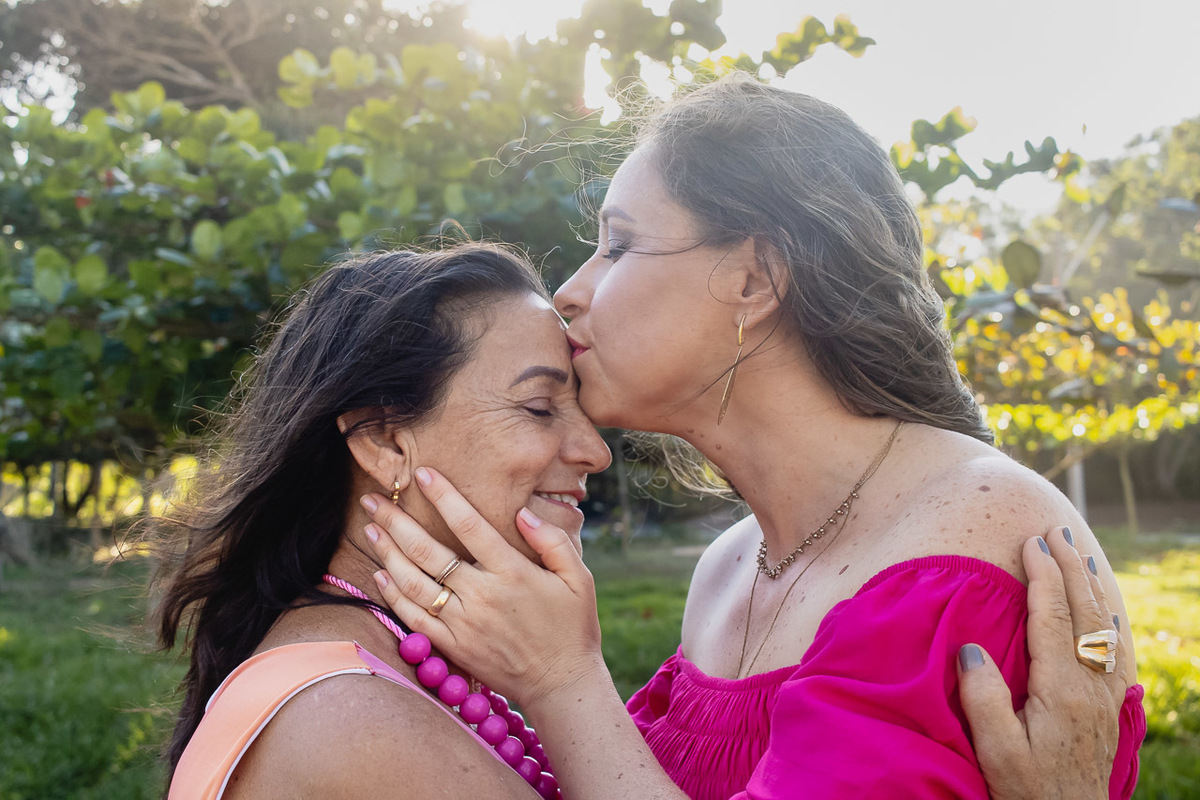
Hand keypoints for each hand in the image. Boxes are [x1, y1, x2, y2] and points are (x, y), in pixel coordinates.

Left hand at [362, 467, 607, 705]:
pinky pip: (414, 618)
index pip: (470, 525)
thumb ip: (554, 541)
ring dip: (387, 553)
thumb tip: (523, 514)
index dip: (444, 496)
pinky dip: (393, 596)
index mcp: (512, 573)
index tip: (423, 473)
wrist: (562, 684)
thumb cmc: (572, 626)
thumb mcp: (579, 579)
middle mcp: (482, 596)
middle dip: (397, 521)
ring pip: (413, 583)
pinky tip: (380, 575)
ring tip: (370, 528)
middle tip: (375, 500)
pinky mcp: (453, 646)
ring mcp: (463, 623)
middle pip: (428, 551)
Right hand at [957, 528, 1127, 799]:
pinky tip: (1100, 609)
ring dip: (1089, 586)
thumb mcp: (995, 749)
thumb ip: (983, 697)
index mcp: (1060, 689)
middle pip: (1082, 613)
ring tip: (1078, 555)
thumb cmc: (1025, 789)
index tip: (1031, 543)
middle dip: (1069, 567)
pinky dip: (1104, 618)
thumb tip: (971, 648)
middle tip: (1056, 531)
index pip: (1052, 617)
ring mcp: (1103, 697)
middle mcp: (1089, 686)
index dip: (1042, 576)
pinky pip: (1112, 650)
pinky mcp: (1107, 708)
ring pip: (1102, 627)